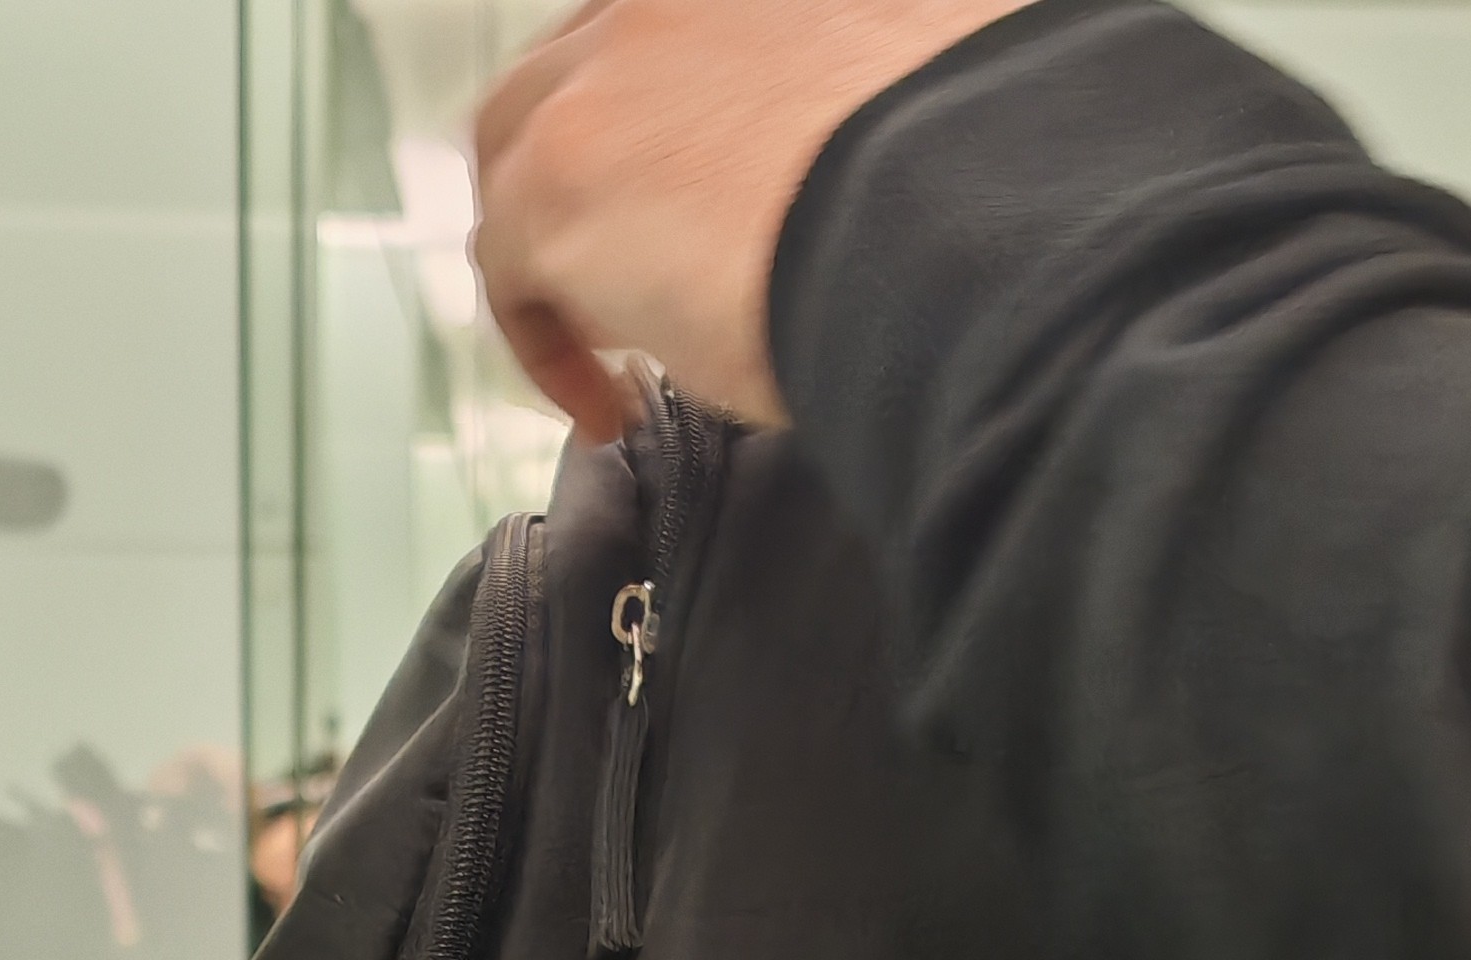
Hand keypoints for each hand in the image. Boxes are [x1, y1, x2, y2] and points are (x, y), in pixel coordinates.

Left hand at [473, 0, 1028, 441]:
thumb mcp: (921, 105)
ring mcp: (596, 77)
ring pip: (517, 165)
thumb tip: (866, 171)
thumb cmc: (963, 182)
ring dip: (553, 257)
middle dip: (579, 179)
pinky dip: (548, 348)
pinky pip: (507, 273)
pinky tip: (612, 408)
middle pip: (561, 83)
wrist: (940, 211)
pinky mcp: (553, 181)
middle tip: (626, 282)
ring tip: (617, 352)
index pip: (665, 43)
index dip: (662, 133)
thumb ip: (867, 121)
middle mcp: (661, 5)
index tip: (693, 213)